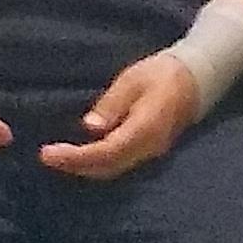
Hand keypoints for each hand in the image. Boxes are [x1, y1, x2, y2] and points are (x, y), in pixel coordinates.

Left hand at [42, 51, 197, 182]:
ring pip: (113, 169)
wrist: (195, 81)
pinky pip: (119, 163)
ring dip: (84, 167)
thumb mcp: (132, 80)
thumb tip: (90, 128)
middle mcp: (149, 147)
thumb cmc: (161, 74)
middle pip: (108, 167)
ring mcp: (151, 153)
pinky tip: (80, 156)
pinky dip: (97, 163)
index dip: (77, 157)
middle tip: (47, 157)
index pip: (107, 151)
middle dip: (76, 165)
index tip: (49, 154)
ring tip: (57, 158)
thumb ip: (112, 104)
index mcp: (146, 127)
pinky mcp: (148, 151)